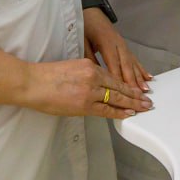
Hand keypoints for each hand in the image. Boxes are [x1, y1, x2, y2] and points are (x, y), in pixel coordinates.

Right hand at [21, 57, 152, 119]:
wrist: (31, 83)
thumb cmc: (45, 77)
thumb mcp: (70, 69)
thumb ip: (85, 76)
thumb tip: (94, 88)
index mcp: (88, 65)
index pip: (113, 76)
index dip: (126, 84)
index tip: (135, 88)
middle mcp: (92, 75)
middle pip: (119, 86)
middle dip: (135, 95)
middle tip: (147, 100)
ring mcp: (89, 90)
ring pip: (116, 98)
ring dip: (132, 104)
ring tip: (144, 107)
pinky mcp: (84, 104)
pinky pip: (106, 109)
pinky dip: (119, 112)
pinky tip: (129, 113)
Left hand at [83, 7, 151, 91]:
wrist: (90, 10)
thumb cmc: (85, 25)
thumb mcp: (83, 41)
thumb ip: (89, 57)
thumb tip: (95, 74)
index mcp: (106, 42)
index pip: (113, 64)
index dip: (118, 78)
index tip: (122, 92)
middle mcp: (117, 44)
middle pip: (126, 65)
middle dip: (132, 81)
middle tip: (138, 95)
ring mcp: (123, 44)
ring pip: (132, 63)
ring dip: (139, 77)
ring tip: (145, 89)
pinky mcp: (124, 45)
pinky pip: (134, 58)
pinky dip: (141, 68)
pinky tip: (148, 76)